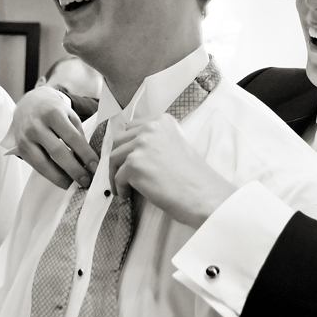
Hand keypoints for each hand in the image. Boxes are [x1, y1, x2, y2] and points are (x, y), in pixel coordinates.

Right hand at [13, 87, 98, 188]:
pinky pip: (37, 167)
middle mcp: (37, 126)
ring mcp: (26, 139)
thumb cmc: (54, 111)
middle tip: (87, 181)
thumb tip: (88, 161)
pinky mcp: (20, 149)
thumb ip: (78, 135)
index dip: (85, 154)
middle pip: (57, 152)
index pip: (72, 138)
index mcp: (53, 114)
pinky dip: (51, 176)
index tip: (96, 167)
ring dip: (61, 178)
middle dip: (74, 170)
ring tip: (75, 185)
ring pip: (44, 164)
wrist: (28, 104)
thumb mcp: (69, 115)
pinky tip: (62, 180)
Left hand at [108, 114, 236, 228]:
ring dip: (114, 173)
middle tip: (121, 173)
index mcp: (162, 121)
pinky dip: (120, 188)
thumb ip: (155, 140)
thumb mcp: (176, 144)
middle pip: (118, 140)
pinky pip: (117, 177)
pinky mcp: (134, 164)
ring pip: (114, 157)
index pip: (131, 127)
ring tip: (123, 187)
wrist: (202, 194)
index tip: (128, 158)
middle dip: (118, 158)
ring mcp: (141, 145)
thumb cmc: (192, 176)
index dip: (127, 145)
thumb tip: (132, 149)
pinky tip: (127, 195)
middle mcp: (150, 128)